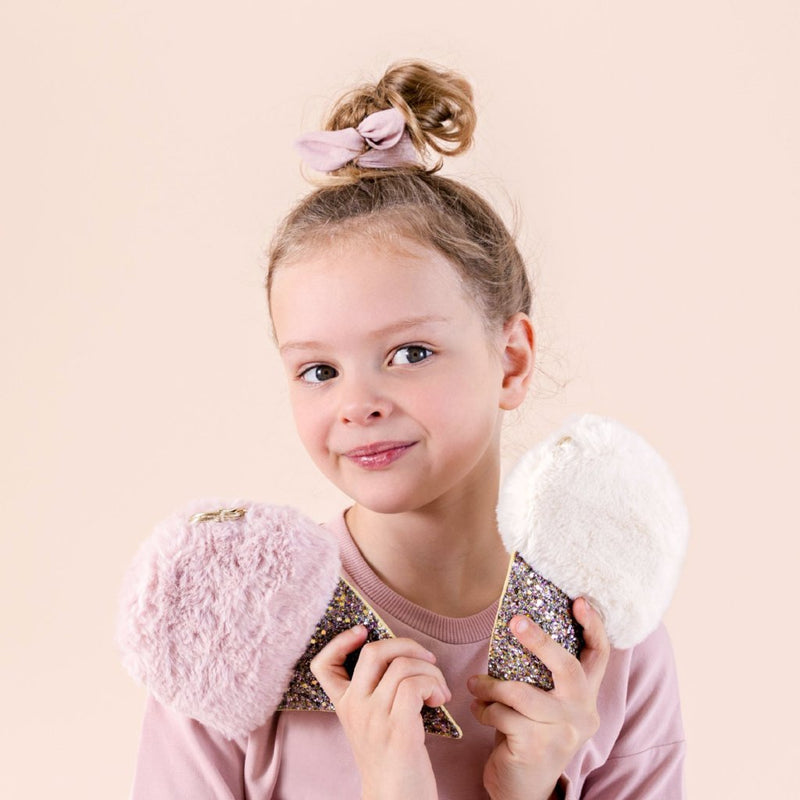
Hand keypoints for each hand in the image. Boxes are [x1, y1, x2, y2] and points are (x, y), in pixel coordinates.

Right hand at [310, 625, 449, 799]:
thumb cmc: (393, 760)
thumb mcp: (372, 723)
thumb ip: (375, 693)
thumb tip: (400, 654)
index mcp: (344, 705)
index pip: (323, 664)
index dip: (340, 641)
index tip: (363, 631)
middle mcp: (354, 708)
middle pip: (374, 651)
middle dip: (408, 645)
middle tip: (427, 660)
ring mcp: (374, 719)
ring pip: (403, 666)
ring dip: (431, 671)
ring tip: (439, 691)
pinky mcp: (398, 729)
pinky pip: (415, 685)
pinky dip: (433, 685)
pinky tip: (439, 700)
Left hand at [468, 598, 609, 799]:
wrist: (524, 789)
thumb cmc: (529, 733)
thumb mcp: (544, 703)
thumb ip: (541, 675)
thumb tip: (517, 625)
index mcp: (586, 697)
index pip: (600, 655)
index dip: (593, 624)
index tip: (579, 599)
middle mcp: (581, 713)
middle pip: (567, 667)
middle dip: (541, 641)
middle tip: (516, 621)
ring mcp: (561, 733)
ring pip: (521, 693)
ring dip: (490, 685)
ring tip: (474, 684)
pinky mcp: (536, 747)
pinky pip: (502, 714)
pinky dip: (484, 709)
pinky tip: (479, 711)